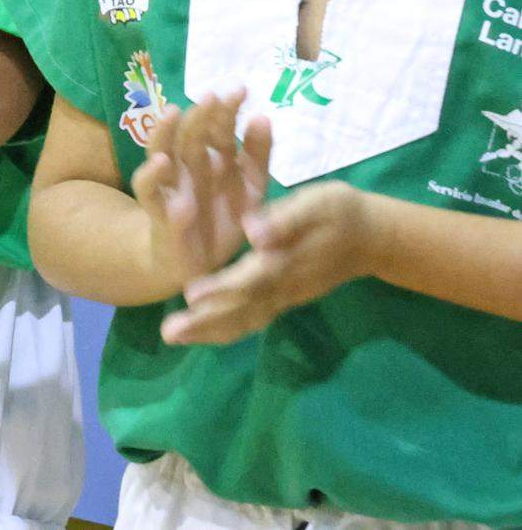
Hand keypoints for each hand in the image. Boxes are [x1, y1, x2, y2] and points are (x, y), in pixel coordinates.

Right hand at [132, 90, 272, 297]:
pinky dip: (150, 175)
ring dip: (165, 132)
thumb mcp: (249, 188)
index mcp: (211, 157)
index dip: (227, 109)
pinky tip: (161, 163)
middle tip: (212, 95)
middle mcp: (187, 164)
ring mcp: (169, 185)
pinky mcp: (157, 209)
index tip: (240, 89)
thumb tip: (262, 115)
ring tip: (173, 113)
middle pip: (190, 133)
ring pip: (160, 151)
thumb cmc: (222, 219)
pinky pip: (148, 190)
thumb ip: (258, 155)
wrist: (196, 261)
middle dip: (201, 114)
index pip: (217, 127)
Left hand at [162, 181, 374, 345]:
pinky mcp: (286, 298)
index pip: (250, 279)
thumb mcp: (315, 203)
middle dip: (205, 323)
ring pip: (247, 319)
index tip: (190, 296)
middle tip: (168, 334)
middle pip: (242, 308)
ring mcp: (285, 296)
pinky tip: (202, 334)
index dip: (222, 289)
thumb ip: (285, 220)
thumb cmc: (338, 211)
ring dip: (211, 331)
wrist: (373, 236)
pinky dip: (228, 329)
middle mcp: (283, 286)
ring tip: (174, 338)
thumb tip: (255, 234)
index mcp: (285, 261)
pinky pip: (254, 319)